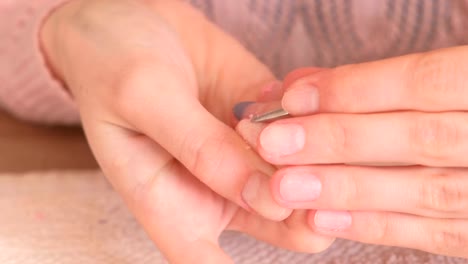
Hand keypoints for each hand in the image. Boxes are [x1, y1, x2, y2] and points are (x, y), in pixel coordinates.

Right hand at [40, 0, 332, 261]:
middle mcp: (215, 185)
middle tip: (309, 177)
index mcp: (170, 201)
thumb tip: (263, 196)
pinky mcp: (267, 117)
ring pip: (302, 176)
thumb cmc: (112, 63)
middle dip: (305, 209)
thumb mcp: (146, 99)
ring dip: (315, 156)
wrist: (127, 18)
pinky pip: (307, 126)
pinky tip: (292, 89)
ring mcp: (247, 151)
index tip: (281, 245)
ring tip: (297, 122)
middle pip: (277, 224)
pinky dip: (311, 113)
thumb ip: (199, 147)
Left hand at [237, 46, 467, 257]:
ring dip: (347, 189)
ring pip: (426, 191)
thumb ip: (389, 73)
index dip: (355, 89)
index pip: (425, 83)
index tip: (293, 96)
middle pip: (418, 139)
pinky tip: (322, 219)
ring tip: (285, 187)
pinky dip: (377, 226)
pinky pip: (437, 233)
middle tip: (272, 141)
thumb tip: (303, 84)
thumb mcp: (455, 64)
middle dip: (338, 140)